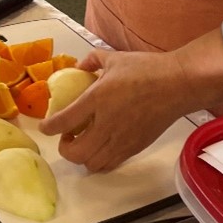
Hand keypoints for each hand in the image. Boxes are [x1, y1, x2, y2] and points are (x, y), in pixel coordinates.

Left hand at [39, 31, 222, 171]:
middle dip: (65, 148)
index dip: (49, 127)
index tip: (45, 127)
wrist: (177, 85)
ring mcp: (122, 140)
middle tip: (66, 136)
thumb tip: (79, 66)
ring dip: (82, 157)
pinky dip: (100, 161)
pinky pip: (111, 164)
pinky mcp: (135, 148)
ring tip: (84, 142)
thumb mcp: (114, 58)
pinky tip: (102, 147)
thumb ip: (92, 61)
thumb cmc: (146, 69)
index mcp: (97, 99)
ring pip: (92, 164)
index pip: (64, 121)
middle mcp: (106, 125)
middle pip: (75, 153)